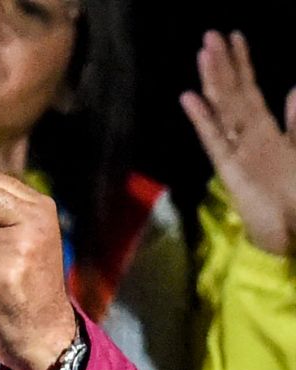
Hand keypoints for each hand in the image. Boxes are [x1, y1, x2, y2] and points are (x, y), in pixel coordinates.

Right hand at [180, 30, 295, 255]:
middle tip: (211, 34)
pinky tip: (190, 98)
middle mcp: (248, 138)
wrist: (291, 230)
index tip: (235, 38)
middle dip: (223, 64)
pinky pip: (214, 138)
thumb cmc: (294, 196)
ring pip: (223, 110)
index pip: (250, 91)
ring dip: (213, 81)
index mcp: (266, 133)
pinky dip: (203, 118)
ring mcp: (236, 152)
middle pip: (232, 95)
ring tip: (203, 53)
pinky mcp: (229, 169)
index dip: (243, 64)